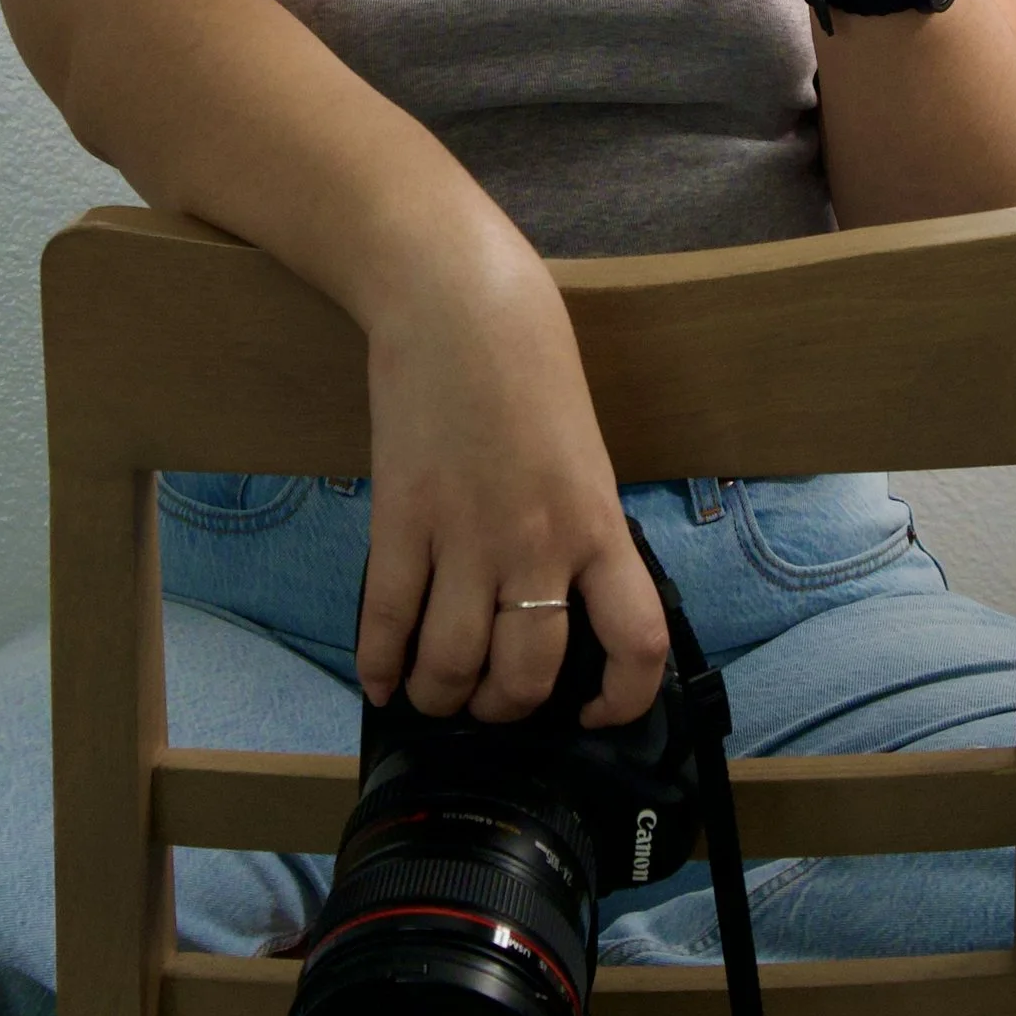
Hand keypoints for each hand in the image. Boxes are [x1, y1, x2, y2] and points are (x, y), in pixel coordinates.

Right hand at [354, 248, 669, 728]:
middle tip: (487, 701)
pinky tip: (379, 680)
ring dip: (441, 695)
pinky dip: (379, 664)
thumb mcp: (584, 453)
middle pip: (527, 673)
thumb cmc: (528, 363)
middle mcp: (538, 542)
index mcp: (598, 523)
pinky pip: (389, 618)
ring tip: (433, 693)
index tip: (597, 713)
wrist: (458, 302)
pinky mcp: (401, 517)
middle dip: (503, 707)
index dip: (622, 699)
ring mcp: (466, 534)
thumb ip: (578, 527)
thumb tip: (562, 599)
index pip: (636, 642)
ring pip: (454, 662)